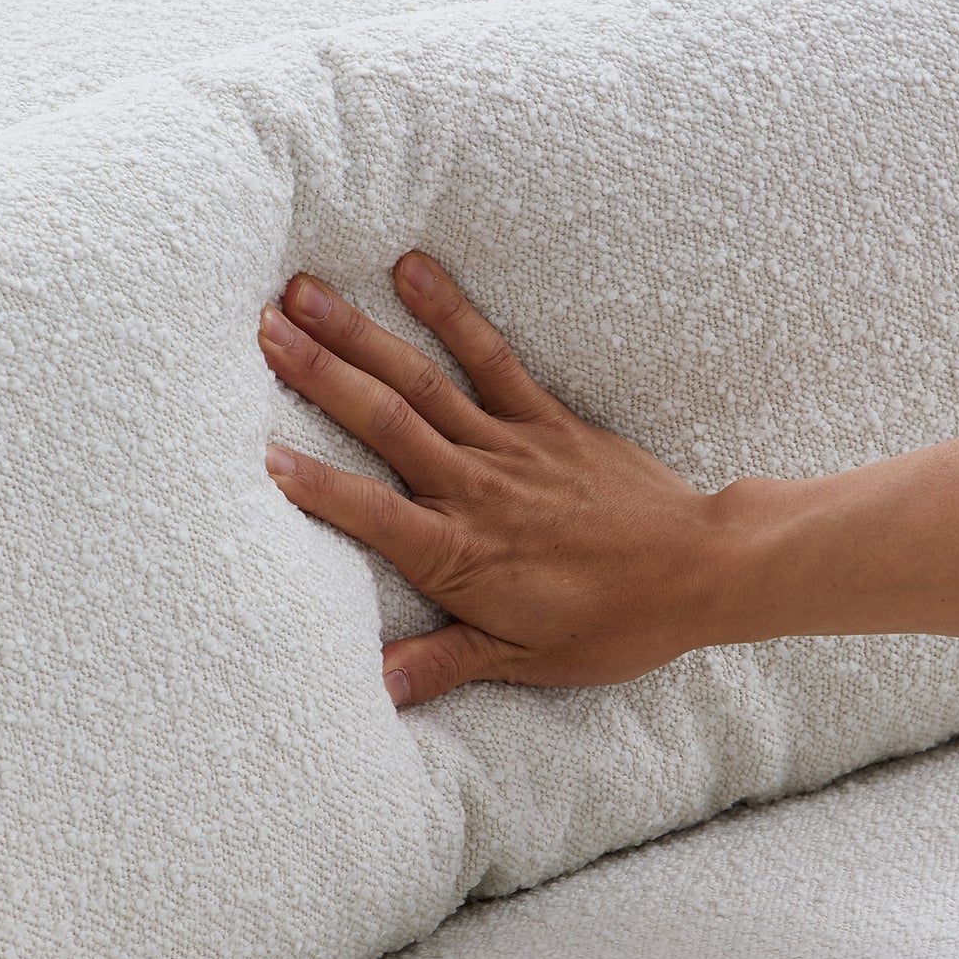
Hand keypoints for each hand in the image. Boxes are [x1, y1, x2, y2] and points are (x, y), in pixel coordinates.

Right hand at [258, 252, 747, 706]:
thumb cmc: (611, 623)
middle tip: (260, 328)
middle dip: (318, 374)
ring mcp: (510, 446)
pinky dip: (451, 312)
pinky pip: (491, 358)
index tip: (258, 452)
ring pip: (421, 382)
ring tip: (303, 291)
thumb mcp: (524, 659)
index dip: (315, 486)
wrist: (701, 571)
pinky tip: (413, 268)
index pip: (371, 514)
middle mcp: (476, 489)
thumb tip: (375, 690)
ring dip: (359, 334)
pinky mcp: (546, 419)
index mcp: (461, 554)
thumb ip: (443, 664)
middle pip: (384, 424)